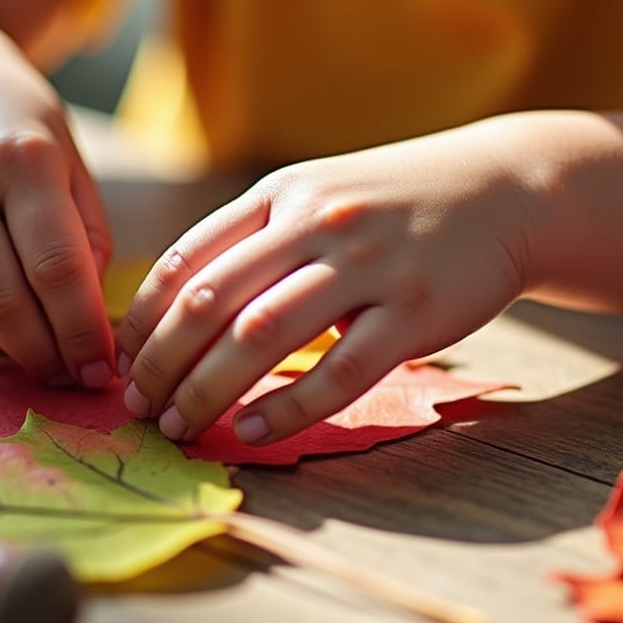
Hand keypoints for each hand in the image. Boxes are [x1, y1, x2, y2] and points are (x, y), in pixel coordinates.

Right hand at [0, 47, 115, 384]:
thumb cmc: (13, 126)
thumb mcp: (67, 158)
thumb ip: (86, 235)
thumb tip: (91, 322)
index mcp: (22, 159)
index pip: (57, 268)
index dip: (83, 332)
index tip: (104, 368)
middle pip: (4, 304)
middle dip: (46, 355)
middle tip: (71, 373)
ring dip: (3, 353)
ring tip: (35, 354)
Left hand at [115, 126, 539, 443]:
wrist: (503, 190)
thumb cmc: (392, 203)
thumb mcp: (314, 193)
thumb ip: (252, 238)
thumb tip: (175, 306)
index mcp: (279, 195)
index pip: (186, 258)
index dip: (143, 317)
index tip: (119, 361)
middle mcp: (315, 223)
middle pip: (212, 300)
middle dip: (161, 361)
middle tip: (137, 407)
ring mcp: (367, 265)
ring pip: (264, 335)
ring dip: (208, 388)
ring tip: (179, 425)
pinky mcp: (415, 311)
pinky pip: (340, 370)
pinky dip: (287, 408)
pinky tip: (251, 432)